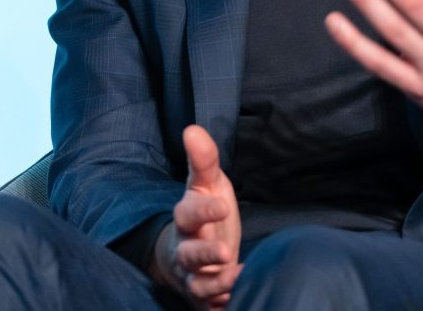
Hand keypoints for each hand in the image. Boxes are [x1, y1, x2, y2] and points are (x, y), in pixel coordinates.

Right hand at [149, 125, 242, 308]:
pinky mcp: (203, 298)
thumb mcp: (207, 184)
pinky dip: (219, 305)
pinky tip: (235, 299)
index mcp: (187, 219)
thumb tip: (192, 129)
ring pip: (198, 285)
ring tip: (237, 278)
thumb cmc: (204, 213)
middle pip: (189, 255)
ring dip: (216, 284)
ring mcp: (193, 277)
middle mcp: (186, 250)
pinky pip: (208, 307)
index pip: (188, 214)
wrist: (190, 253)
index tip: (222, 205)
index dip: (203, 210)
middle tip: (224, 252)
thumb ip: (203, 160)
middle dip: (204, 255)